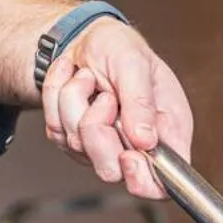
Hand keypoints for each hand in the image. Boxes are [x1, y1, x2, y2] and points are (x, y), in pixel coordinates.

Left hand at [40, 20, 192, 200]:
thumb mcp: (135, 62)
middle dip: (99, 130)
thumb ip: (141, 101)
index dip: (144, 180)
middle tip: (105, 98)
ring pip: (77, 146)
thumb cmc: (118, 47)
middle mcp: (135, 146)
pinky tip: (72, 80)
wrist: (85, 39)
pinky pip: (56, 131)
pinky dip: (58, 98)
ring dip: (76, 102)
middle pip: (111, 172)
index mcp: (166, 132)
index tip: (129, 155)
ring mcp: (100, 146)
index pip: (161, 183)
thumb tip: (146, 141)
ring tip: (89, 78)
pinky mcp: (71, 139)